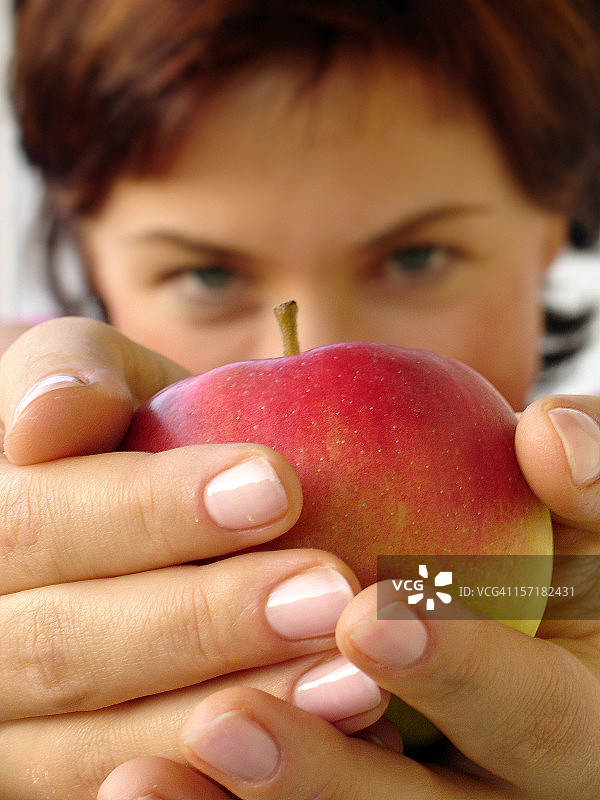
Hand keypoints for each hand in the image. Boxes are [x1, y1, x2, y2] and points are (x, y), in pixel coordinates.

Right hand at [0, 318, 387, 798]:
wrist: (111, 504)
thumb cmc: (115, 427)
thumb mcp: (92, 378)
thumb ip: (64, 372)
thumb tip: (49, 415)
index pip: (37, 525)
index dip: (152, 511)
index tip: (279, 484)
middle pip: (67, 650)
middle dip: (204, 623)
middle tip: (328, 592)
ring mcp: (15, 727)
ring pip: (104, 744)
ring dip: (235, 715)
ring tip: (356, 682)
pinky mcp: (65, 772)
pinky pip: (145, 794)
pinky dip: (233, 783)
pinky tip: (336, 740)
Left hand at [99, 394, 599, 799]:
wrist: (477, 594)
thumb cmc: (545, 548)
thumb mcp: (583, 515)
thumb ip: (586, 480)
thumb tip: (550, 432)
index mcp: (564, 714)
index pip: (534, 713)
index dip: (461, 672)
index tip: (369, 617)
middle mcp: (496, 783)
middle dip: (330, 773)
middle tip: (227, 722)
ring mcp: (418, 792)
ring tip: (147, 771)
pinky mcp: (354, 787)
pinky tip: (136, 781)